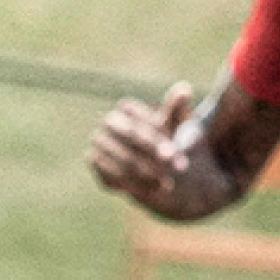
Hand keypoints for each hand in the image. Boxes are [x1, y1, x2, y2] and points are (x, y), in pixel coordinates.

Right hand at [88, 83, 233, 220]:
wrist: (151, 164)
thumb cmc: (165, 141)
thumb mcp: (176, 127)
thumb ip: (178, 110)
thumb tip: (185, 89)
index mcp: (126, 108)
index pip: (138, 121)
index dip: (156, 139)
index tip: (174, 155)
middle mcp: (108, 122)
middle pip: (127, 137)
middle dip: (150, 155)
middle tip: (171, 171)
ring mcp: (98, 141)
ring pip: (119, 158)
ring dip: (144, 173)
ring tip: (167, 185)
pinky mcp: (94, 161)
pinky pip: (109, 174)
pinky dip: (131, 184)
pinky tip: (151, 189)